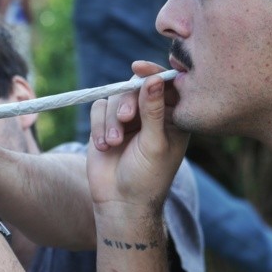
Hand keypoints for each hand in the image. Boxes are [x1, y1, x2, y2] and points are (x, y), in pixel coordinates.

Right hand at [86, 62, 188, 213]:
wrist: (120, 203)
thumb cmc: (147, 178)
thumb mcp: (155, 144)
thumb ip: (154, 111)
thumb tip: (153, 79)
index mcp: (173, 118)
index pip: (166, 86)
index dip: (153, 73)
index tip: (138, 68)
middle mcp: (151, 115)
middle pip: (135, 87)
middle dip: (127, 102)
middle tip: (125, 120)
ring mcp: (128, 119)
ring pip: (114, 98)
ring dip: (110, 120)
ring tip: (113, 143)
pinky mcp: (105, 125)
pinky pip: (98, 108)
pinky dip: (98, 126)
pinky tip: (103, 146)